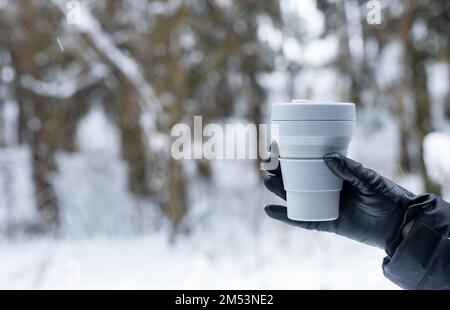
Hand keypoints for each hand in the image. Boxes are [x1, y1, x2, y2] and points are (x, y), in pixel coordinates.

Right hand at [264, 152, 433, 249]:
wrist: (399, 224)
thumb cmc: (387, 196)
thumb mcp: (369, 180)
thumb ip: (350, 170)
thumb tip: (327, 157)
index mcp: (335, 174)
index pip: (309, 162)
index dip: (293, 156)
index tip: (278, 146)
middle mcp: (326, 188)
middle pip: (297, 179)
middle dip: (280, 172)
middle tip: (267, 164)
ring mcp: (324, 205)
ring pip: (296, 197)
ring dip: (280, 191)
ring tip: (267, 183)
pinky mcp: (326, 222)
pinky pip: (302, 219)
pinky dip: (286, 216)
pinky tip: (270, 210)